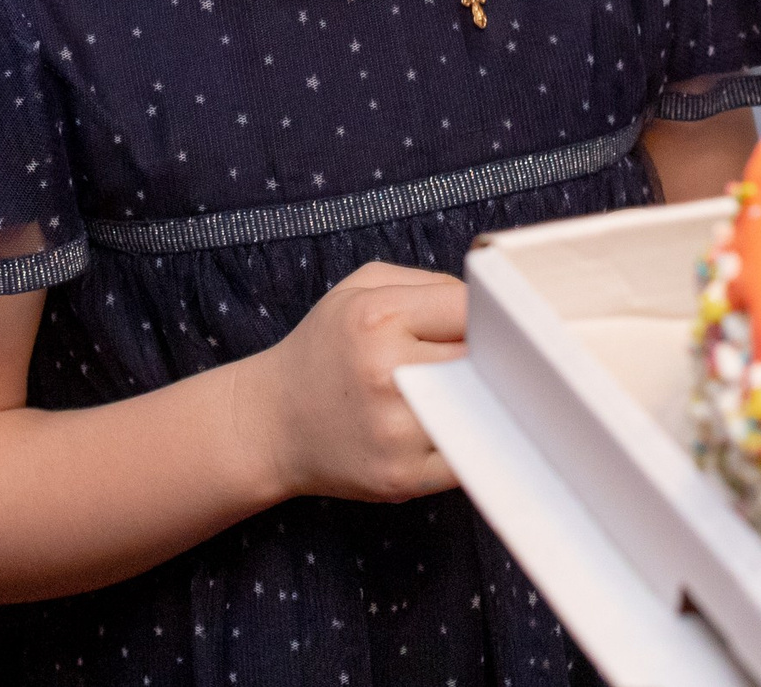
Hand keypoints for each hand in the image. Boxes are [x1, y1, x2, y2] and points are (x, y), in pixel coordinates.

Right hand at [255, 263, 465, 502]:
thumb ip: (430, 282)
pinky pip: (467, 458)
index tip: (487, 322)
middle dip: (488, 356)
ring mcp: (395, 431)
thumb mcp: (362, 288)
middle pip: (481, 358)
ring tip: (465, 390)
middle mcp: (387, 373)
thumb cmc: (326, 347)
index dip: (486, 314)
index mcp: (378, 317)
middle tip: (481, 357)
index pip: (470, 308)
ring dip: (481, 399)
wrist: (272, 422)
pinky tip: (456, 427)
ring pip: (480, 407)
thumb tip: (488, 306)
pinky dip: (472, 442)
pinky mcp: (401, 477)